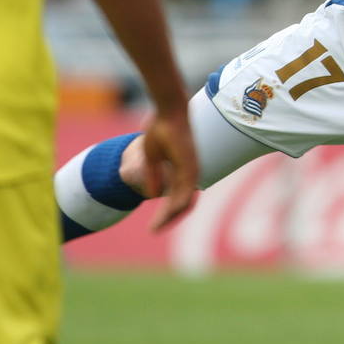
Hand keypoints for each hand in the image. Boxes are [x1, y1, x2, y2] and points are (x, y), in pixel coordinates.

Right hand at [140, 112, 198, 231]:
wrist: (168, 113)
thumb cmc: (160, 130)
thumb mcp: (152, 158)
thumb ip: (153, 176)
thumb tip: (152, 195)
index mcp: (182, 172)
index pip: (177, 200)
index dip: (165, 214)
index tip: (153, 226)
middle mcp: (190, 173)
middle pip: (183, 205)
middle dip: (168, 219)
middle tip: (154, 230)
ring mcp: (191, 169)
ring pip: (185, 201)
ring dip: (171, 216)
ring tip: (157, 227)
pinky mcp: (190, 164)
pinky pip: (187, 189)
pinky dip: (179, 203)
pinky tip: (169, 212)